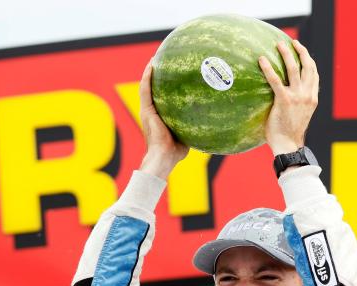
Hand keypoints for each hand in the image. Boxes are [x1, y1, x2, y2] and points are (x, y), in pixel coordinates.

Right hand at [138, 61, 188, 179]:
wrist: (164, 157)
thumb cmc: (176, 152)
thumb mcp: (187, 134)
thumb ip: (194, 125)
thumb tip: (211, 121)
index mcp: (159, 116)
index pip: (160, 97)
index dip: (164, 85)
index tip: (171, 72)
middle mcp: (151, 111)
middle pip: (151, 88)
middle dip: (156, 74)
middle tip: (162, 59)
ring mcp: (147, 110)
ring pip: (146, 85)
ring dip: (149, 71)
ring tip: (155, 57)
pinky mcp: (146, 110)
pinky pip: (145, 89)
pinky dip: (147, 76)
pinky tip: (152, 64)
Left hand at [258, 40, 318, 154]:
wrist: (289, 146)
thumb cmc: (289, 134)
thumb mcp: (299, 115)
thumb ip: (297, 103)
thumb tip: (283, 96)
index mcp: (312, 98)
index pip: (314, 74)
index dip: (308, 60)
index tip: (301, 51)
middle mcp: (307, 95)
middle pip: (308, 66)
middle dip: (300, 51)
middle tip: (291, 42)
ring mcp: (297, 97)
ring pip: (293, 68)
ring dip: (286, 54)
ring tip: (278, 44)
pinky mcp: (285, 100)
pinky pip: (275, 80)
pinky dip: (268, 68)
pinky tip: (261, 60)